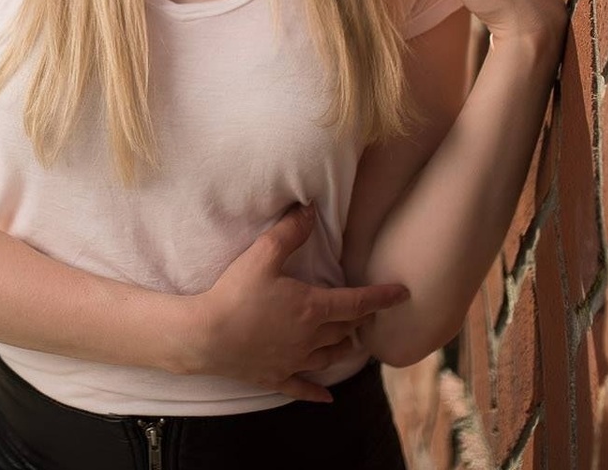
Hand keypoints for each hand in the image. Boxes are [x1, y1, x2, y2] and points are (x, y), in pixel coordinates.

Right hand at [184, 205, 408, 402]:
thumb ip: (288, 232)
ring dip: (345, 349)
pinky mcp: (275, 377)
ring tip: (352, 343)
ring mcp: (294, 361)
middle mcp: (310, 338)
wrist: (204, 336)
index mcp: (312, 308)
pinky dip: (317, 392)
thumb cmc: (234, 294)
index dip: (381, 297)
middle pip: (346, 330)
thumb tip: (310, 210)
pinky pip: (303, 388)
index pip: (357, 302)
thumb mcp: (261, 256)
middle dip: (359, 320)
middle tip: (366, 312)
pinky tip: (328, 397)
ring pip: (331, 357)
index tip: (403, 293)